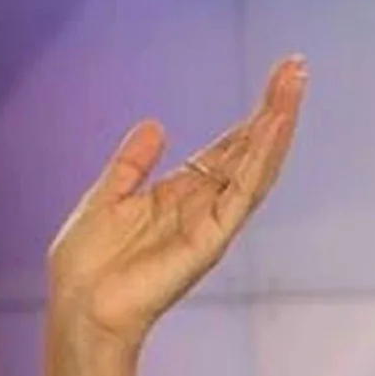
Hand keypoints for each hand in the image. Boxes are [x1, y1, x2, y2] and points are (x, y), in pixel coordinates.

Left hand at [46, 55, 307, 354]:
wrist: (78, 308)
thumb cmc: (86, 265)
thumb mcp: (105, 197)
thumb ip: (131, 164)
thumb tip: (156, 124)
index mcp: (177, 195)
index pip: (225, 150)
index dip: (248, 118)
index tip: (274, 80)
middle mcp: (200, 206)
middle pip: (247, 151)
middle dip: (272, 110)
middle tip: (296, 67)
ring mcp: (209, 222)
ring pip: (253, 167)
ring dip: (275, 126)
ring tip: (293, 85)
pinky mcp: (210, 239)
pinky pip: (241, 195)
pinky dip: (259, 161)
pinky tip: (272, 128)